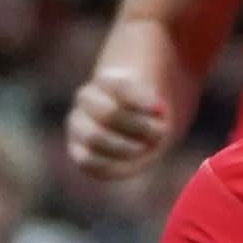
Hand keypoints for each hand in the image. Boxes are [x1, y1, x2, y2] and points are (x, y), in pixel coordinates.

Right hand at [65, 57, 175, 178]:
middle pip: (108, 113)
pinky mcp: (79, 151)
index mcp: (107, 79)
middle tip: (161, 132)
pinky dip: (111, 163)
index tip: (160, 109)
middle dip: (138, 127)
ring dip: (125, 146)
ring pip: (94, 137)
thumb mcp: (163, 97)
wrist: (140, 129)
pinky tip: (131, 160)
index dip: (139, 100)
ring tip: (146, 147)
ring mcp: (79, 125)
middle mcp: (87, 99)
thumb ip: (158, 97)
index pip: (118, 85)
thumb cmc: (155, 110)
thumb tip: (159, 105)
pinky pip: (88, 160)